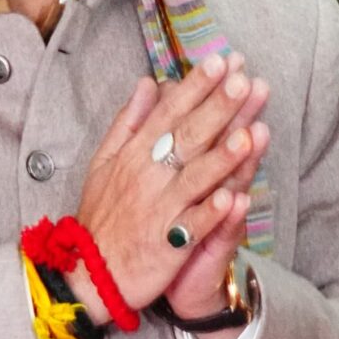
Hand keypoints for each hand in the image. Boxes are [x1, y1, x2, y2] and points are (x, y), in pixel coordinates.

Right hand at [71, 54, 268, 325]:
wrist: (89, 276)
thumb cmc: (100, 218)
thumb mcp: (103, 163)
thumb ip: (128, 121)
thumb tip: (148, 83)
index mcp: (133, 155)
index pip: (168, 113)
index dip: (196, 88)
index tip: (222, 62)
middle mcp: (147, 178)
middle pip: (187, 137)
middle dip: (217, 108)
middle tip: (244, 81)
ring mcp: (159, 211)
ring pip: (195, 178)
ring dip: (222, 157)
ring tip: (249, 133)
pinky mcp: (168, 246)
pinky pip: (193, 227)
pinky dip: (212, 213)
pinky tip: (233, 197)